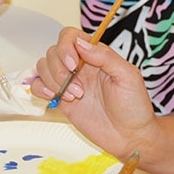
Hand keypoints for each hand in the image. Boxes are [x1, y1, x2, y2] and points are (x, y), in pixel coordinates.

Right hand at [33, 28, 157, 156]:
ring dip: (53, 80)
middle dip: (59, 69)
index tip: (73, 65)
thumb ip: (105, 57)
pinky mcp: (61, 99)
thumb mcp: (127, 76)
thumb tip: (81, 43)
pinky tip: (54, 97)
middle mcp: (80, 66)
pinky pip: (39, 86)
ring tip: (74, 97)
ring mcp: (69, 82)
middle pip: (53, 51)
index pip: (71, 36)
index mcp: (96, 55)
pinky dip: (40, 88)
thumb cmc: (134, 106)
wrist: (130, 137)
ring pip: (43, 66)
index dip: (66, 47)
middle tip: (79, 89)